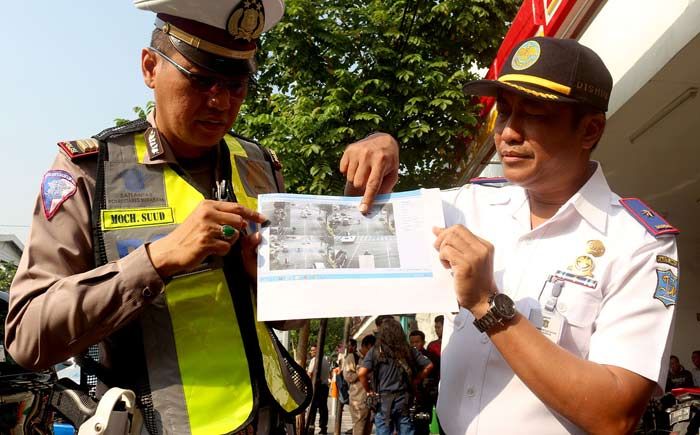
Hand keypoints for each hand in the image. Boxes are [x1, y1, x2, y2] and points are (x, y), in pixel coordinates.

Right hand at [147, 200, 265, 277]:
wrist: (170, 250)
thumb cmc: (188, 235)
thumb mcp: (202, 218)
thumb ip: (221, 216)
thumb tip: (244, 219)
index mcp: (208, 205)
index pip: (237, 207)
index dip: (252, 213)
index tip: (263, 218)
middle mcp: (208, 213)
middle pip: (239, 220)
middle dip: (239, 230)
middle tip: (227, 236)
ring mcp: (207, 228)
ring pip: (234, 235)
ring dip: (229, 242)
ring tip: (214, 242)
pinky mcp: (206, 242)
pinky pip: (226, 247)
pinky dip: (222, 250)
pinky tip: (210, 249)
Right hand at [340, 132, 398, 212]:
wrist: (383, 140)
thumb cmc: (389, 160)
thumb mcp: (393, 173)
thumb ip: (386, 188)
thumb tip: (374, 203)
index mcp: (381, 161)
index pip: (372, 184)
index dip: (367, 198)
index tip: (362, 209)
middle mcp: (368, 155)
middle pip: (358, 183)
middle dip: (362, 187)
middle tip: (367, 181)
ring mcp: (357, 151)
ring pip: (350, 178)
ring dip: (356, 179)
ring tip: (364, 172)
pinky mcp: (349, 150)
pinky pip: (343, 170)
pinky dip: (349, 171)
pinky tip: (358, 165)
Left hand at [433, 225, 496, 316]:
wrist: (483, 300)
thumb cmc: (475, 282)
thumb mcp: (472, 260)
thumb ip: (460, 245)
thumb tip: (438, 230)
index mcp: (485, 246)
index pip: (461, 229)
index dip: (446, 231)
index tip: (437, 234)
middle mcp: (481, 249)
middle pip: (454, 231)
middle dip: (442, 238)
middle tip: (438, 250)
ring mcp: (475, 257)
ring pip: (449, 240)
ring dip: (443, 251)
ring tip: (447, 262)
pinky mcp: (466, 265)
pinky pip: (447, 252)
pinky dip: (443, 259)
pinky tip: (449, 268)